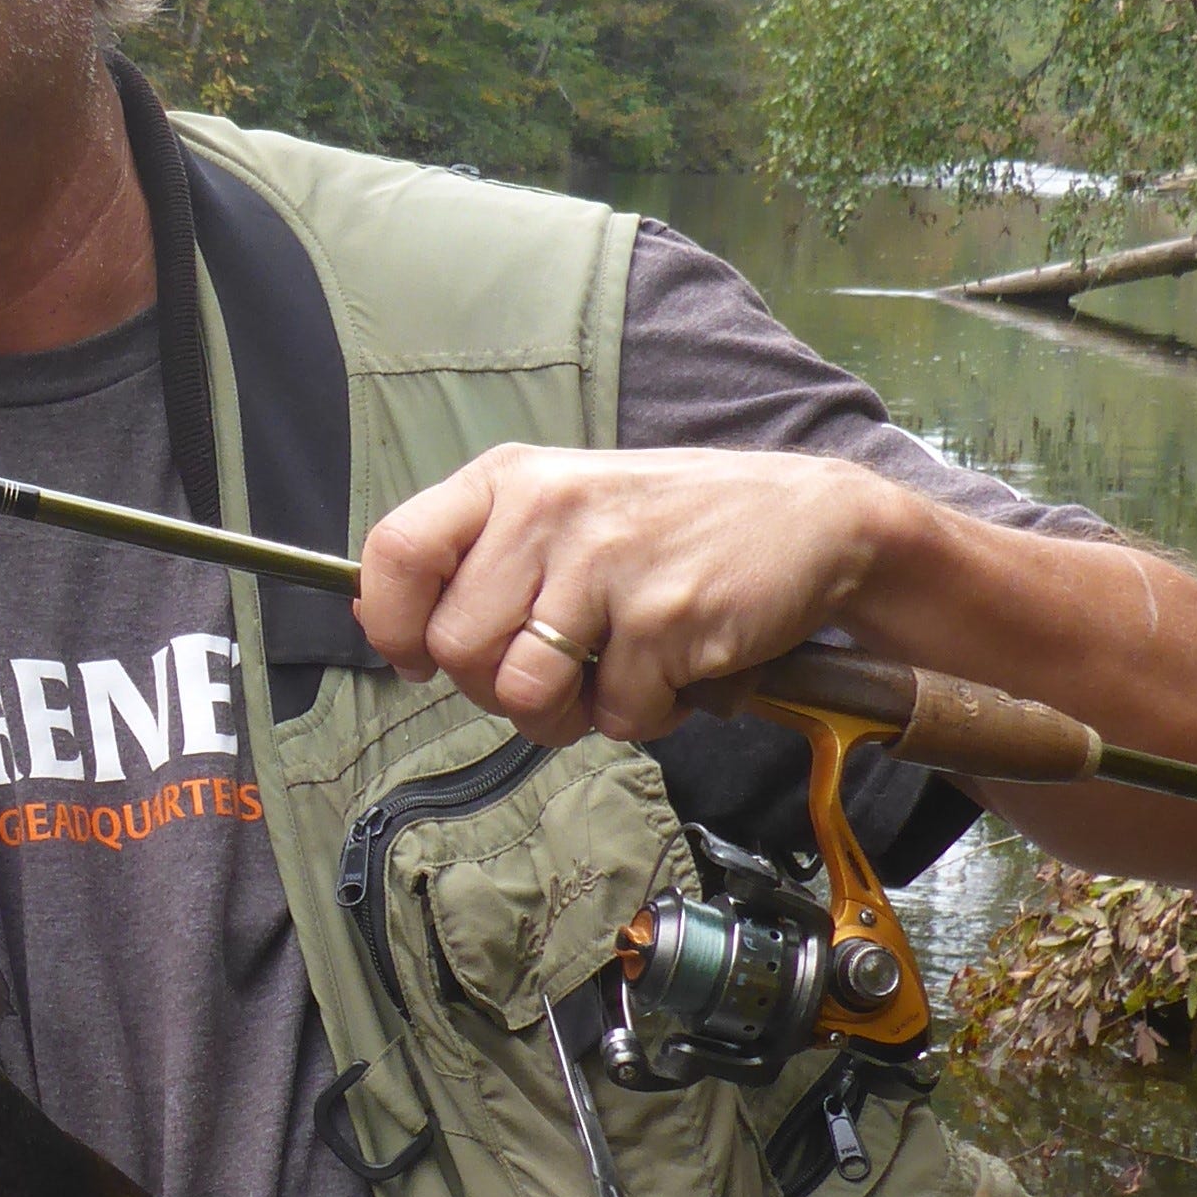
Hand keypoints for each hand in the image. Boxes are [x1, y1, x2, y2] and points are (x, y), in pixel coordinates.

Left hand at [355, 444, 903, 746]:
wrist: (811, 521)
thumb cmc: (667, 529)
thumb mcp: (562, 509)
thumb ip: (480, 558)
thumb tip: (385, 627)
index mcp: (509, 481)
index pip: (395, 553)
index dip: (392, 624)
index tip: (418, 655)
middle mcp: (547, 511)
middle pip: (456, 649)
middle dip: (496, 688)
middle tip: (556, 670)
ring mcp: (606, 563)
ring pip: (524, 694)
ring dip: (568, 714)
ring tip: (612, 674)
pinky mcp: (664, 618)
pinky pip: (614, 714)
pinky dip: (643, 713)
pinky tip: (672, 668)